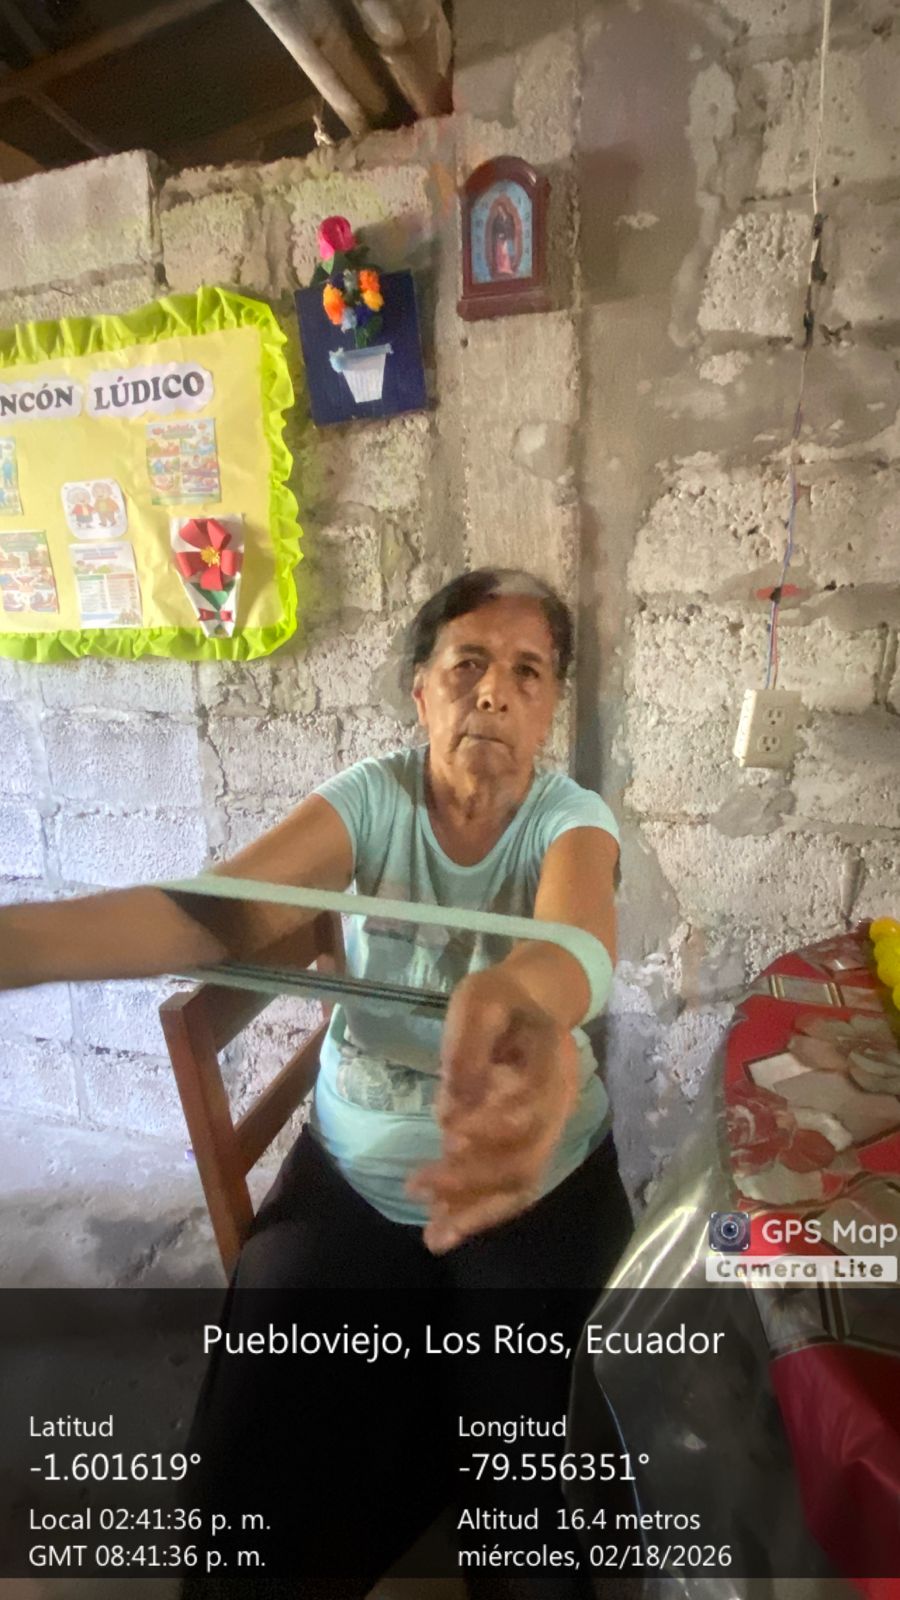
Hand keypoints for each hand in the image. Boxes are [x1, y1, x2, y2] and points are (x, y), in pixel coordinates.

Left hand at [406, 967, 579, 1253]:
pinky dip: (481, 1208)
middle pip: (525, 1159)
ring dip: (477, 1210)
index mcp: (550, 1064)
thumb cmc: (502, 998)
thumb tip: (454, 1105)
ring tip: (434, 1235)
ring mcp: (549, 1128)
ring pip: (522, 1182)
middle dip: (471, 1180)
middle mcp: (558, 1104)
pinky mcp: (532, 1143)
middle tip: (418, 1186)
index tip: (444, 1128)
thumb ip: (469, 1048)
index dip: (489, 1127)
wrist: (534, 1001)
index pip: (527, 1110)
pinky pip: (513, 1185)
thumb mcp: (480, 1001)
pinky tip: (446, 1225)